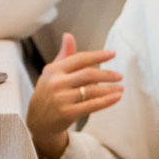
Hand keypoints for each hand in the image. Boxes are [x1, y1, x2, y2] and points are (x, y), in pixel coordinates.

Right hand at [26, 32, 123, 158]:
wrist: (38, 122)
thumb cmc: (48, 95)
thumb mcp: (52, 73)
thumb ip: (63, 56)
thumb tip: (68, 35)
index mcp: (53, 70)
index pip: (79, 59)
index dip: (98, 55)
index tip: (112, 54)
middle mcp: (56, 83)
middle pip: (88, 75)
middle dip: (107, 74)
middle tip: (120, 75)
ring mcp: (61, 99)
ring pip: (92, 90)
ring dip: (110, 89)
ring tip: (121, 88)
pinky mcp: (67, 113)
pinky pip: (92, 105)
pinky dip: (107, 101)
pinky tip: (117, 97)